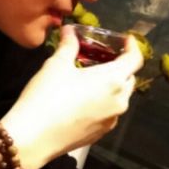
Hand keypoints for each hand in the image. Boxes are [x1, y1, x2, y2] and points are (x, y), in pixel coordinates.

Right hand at [2, 25, 142, 168]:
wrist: (34, 137)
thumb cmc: (47, 95)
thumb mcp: (56, 65)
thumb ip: (68, 45)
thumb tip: (69, 30)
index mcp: (113, 79)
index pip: (135, 59)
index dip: (132, 47)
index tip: (125, 40)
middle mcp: (119, 100)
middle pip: (129, 78)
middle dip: (120, 66)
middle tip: (102, 58)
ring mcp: (111, 120)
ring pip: (120, 97)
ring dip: (112, 85)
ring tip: (91, 79)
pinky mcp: (100, 134)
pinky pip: (109, 113)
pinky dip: (103, 102)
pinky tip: (83, 101)